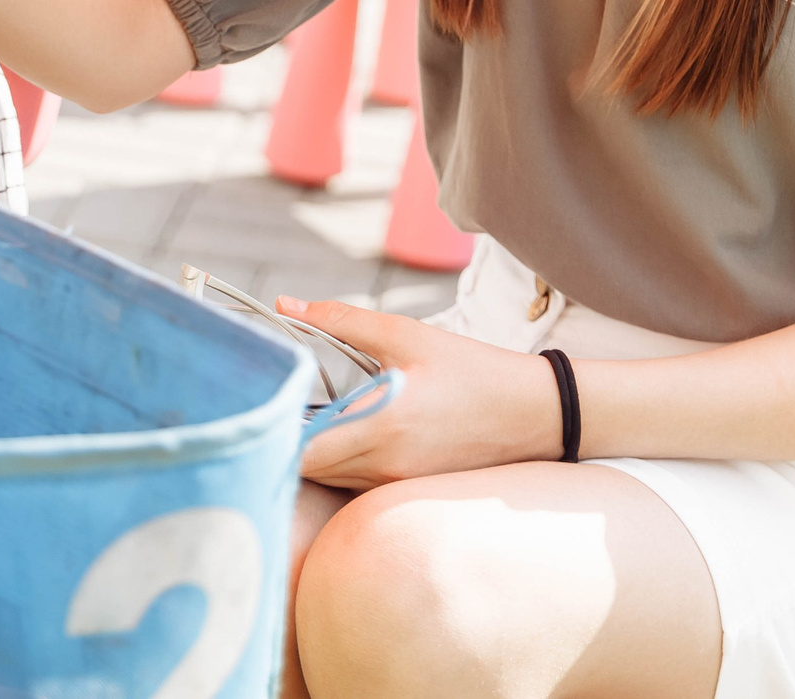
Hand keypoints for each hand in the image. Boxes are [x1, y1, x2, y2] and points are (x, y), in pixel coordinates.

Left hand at [282, 297, 564, 489]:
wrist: (537, 413)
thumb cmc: (471, 368)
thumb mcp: (406, 335)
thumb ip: (339, 320)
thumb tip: (284, 304)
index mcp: (382, 427)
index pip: (303, 451)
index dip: (272, 432)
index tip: (257, 402)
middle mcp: (386, 466)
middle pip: (309, 470)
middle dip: (284, 440)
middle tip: (269, 403)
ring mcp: (399, 485)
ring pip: (330, 479)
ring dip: (310, 453)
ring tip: (299, 415)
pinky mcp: (410, 491)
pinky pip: (356, 484)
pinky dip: (339, 463)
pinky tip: (338, 433)